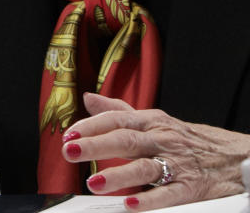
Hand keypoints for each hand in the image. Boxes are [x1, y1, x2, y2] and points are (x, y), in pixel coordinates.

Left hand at [62, 93, 249, 209]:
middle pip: (126, 140)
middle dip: (96, 145)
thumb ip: (119, 110)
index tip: (69, 135)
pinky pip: (169, 194)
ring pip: (144, 167)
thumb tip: (88, 99)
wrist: (236, 157)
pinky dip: (150, 200)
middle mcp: (162, 139)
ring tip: (93, 184)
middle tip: (71, 152)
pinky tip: (131, 205)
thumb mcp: (155, 119)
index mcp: (151, 121)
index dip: (91, 126)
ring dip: (118, 176)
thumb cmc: (188, 138)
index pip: (117, 119)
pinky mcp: (191, 187)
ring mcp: (177, 163)